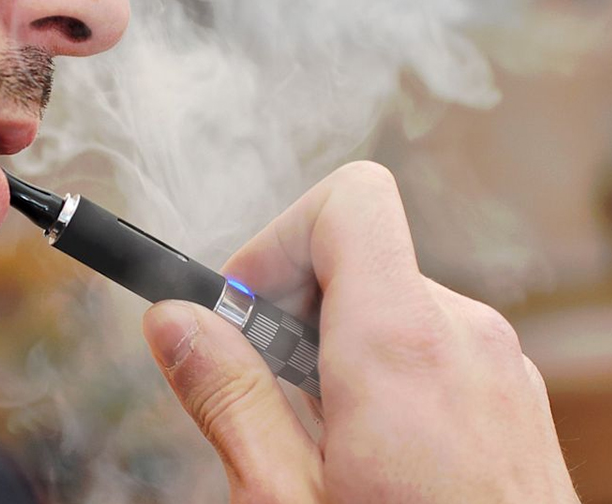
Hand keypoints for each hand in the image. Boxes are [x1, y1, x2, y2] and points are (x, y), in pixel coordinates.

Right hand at [142, 161, 579, 503]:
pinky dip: (376, 370)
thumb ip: (228, 396)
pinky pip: (424, 341)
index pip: (349, 202)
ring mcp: (493, 363)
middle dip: (290, 308)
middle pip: (356, 254)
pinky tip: (365, 452)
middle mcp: (462, 335)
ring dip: (328, 347)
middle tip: (263, 394)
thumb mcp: (287, 501)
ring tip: (316, 441)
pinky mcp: (504, 391)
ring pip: (385, 301)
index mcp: (402, 347)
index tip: (242, 314)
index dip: (279, 241)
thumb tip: (172, 320)